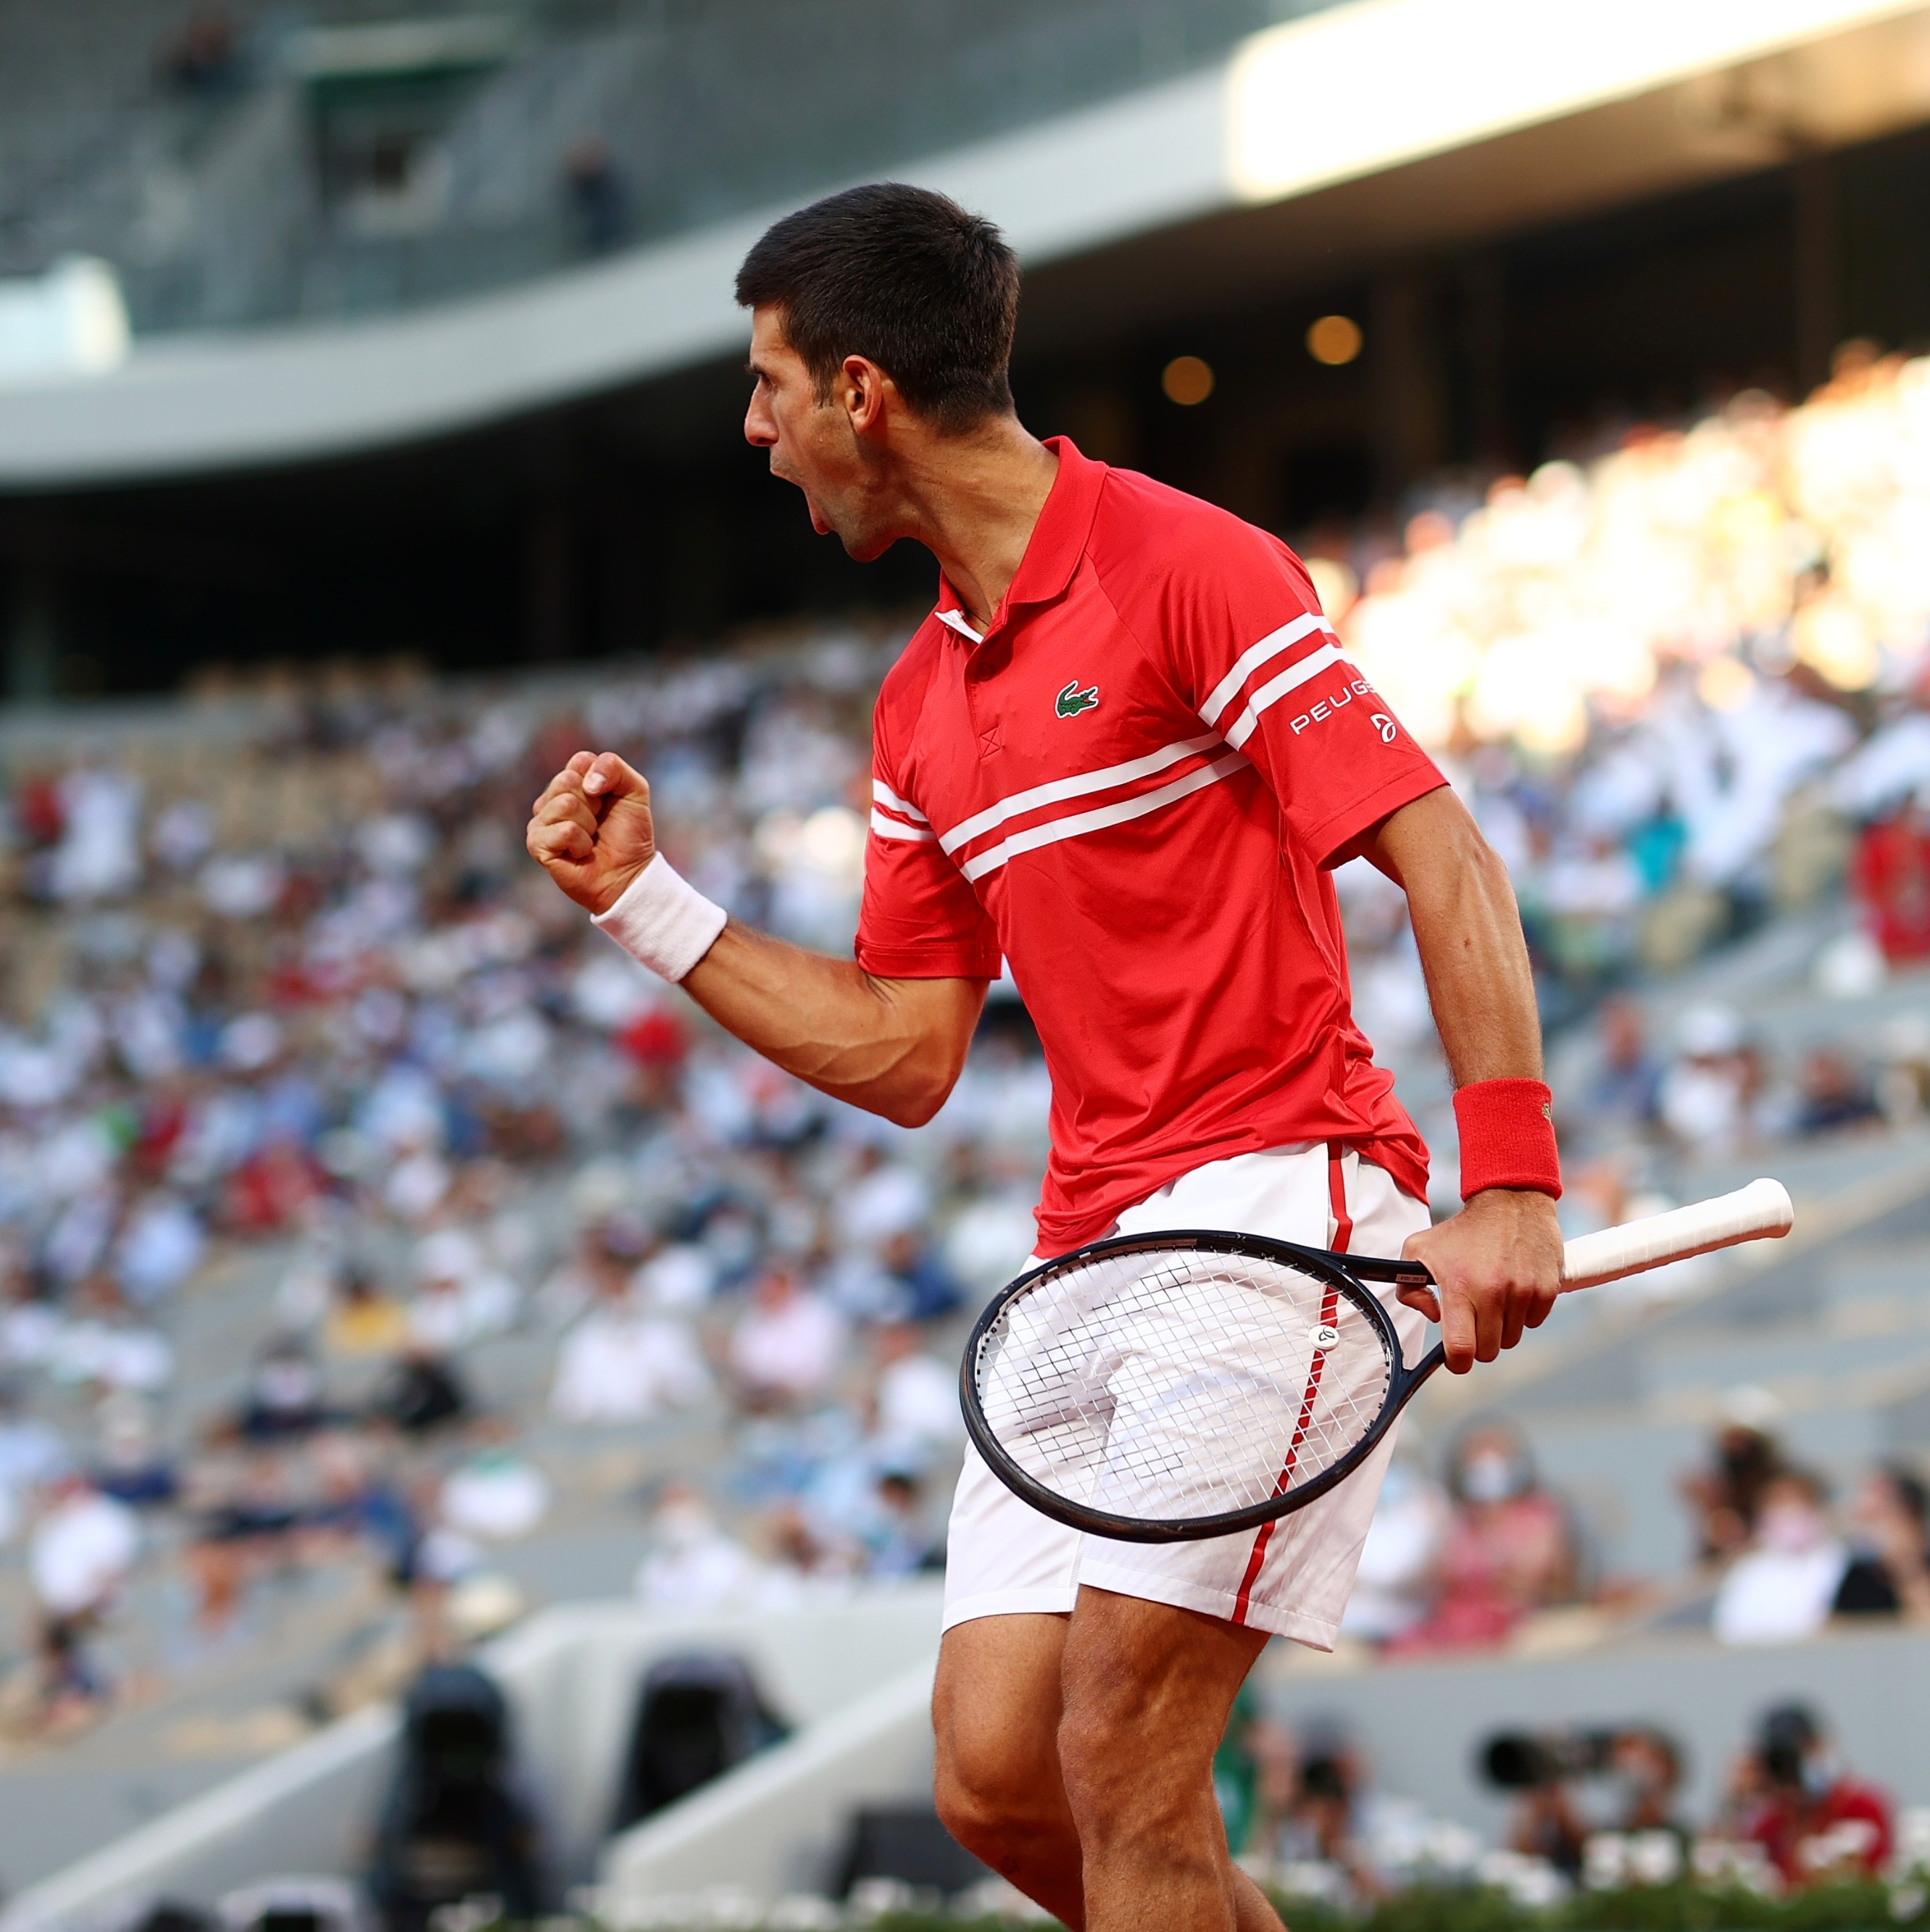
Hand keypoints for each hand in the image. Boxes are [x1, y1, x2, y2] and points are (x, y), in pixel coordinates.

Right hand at [525, 750, 655, 913]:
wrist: (629, 874)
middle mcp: (551, 798)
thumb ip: (614, 767)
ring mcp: (541, 821)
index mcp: (572, 782)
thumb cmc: (629, 835)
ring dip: (588, 825)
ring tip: (590, 839)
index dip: (602, 780)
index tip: (608, 800)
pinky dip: (581, 843)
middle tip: (599, 822)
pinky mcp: (537, 844)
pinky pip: (564, 830)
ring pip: (565, 804)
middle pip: (567, 780)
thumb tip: (587, 782)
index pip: (580, 760)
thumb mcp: (634, 791)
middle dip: (594, 803)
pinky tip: (581, 853)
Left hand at [1396, 1189, 1562, 1373]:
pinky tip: (1514, 1289)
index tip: (1456, 1357)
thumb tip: (1433, 1316)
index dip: (1457, 1362)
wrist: (1510, 1200)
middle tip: (1473, 1320)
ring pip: (1512, 1338)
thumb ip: (1409, 1289)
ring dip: (1501, 1327)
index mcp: (1459, 1287)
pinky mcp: (1547, 1288)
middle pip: (1488, 1351)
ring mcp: (1523, 1291)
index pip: (1461, 1349)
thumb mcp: (1420, 1249)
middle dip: (1478, 1342)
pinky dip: (1524, 1313)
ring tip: (1493, 1298)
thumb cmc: (1462, 1230)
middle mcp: (1493, 1292)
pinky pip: (1534, 1322)